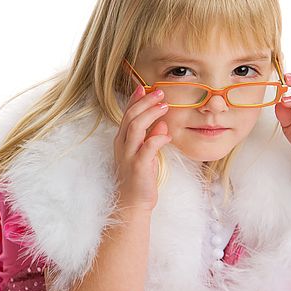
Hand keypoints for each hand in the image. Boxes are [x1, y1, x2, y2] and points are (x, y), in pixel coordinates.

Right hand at [114, 85, 171, 211]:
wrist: (133, 202)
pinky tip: (167, 135)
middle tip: (160, 93)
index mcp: (123, 140)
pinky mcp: (139, 166)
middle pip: (130, 117)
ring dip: (150, 114)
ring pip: (136, 127)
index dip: (135, 100)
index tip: (144, 87)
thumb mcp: (146, 155)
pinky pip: (147, 148)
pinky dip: (157, 138)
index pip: (127, 115)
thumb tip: (162, 124)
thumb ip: (152, 138)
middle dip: (145, 102)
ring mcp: (129, 155)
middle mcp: (123, 145)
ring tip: (164, 106)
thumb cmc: (140, 178)